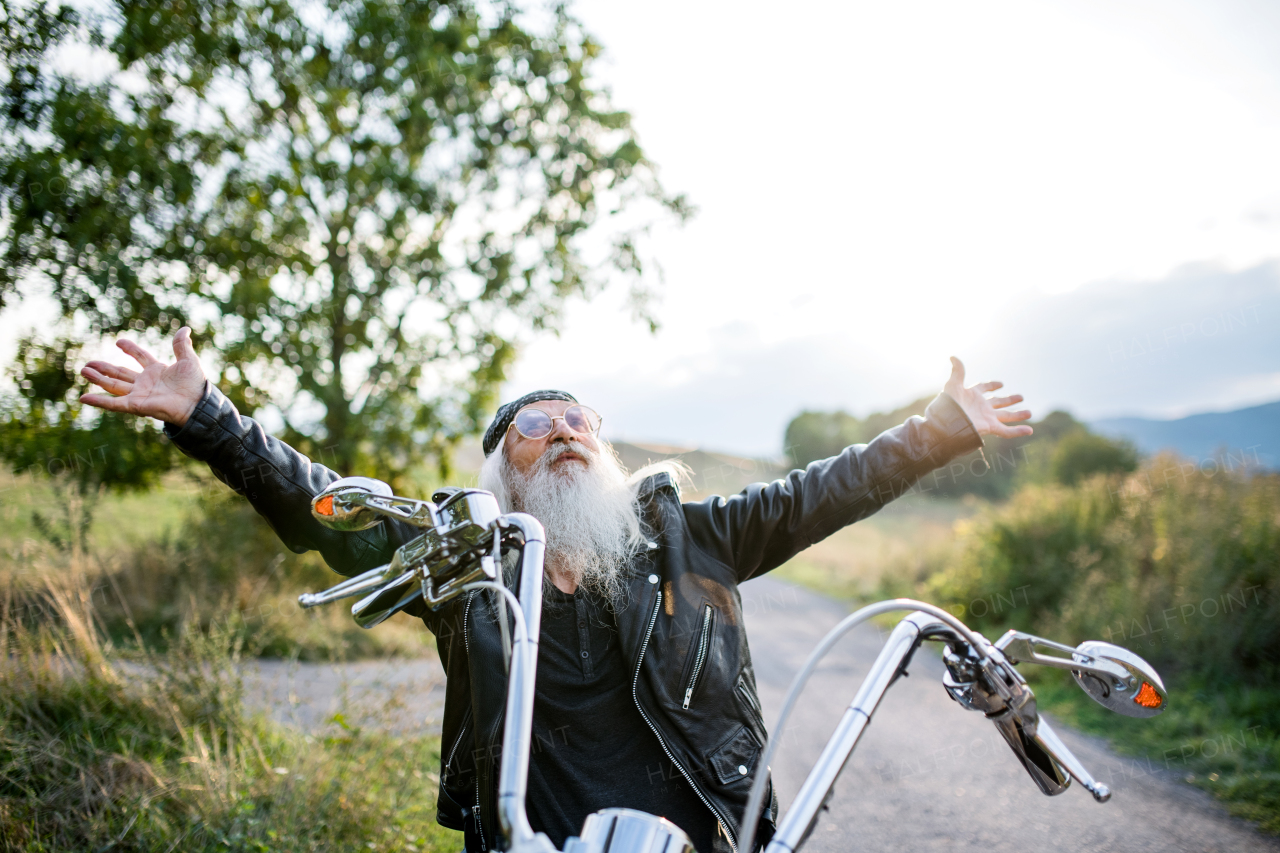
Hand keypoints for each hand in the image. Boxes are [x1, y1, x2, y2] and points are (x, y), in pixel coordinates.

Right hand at [79, 327, 206, 426]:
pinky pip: (113, 404)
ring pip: (113, 385)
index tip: (119, 342)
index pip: (140, 357)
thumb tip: (185, 329)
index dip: (130, 349)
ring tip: (83, 371)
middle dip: (104, 368)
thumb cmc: (195, 385)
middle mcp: (146, 382)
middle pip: (120, 373)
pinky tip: (83, 398)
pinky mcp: (135, 405)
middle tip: (88, 363)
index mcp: (158, 370)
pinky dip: (98, 401)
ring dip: (97, 379)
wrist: (197, 403)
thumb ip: (181, 345)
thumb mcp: (188, 360)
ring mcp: (139, 394)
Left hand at [943, 356, 1032, 437]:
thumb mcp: (953, 384)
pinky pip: (1006, 431)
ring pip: (1005, 416)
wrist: (947, 422)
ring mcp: (986, 417)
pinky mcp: (990, 427)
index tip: (1001, 384)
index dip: (991, 385)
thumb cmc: (949, 403)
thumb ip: (958, 371)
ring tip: (1030, 412)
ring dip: (1018, 415)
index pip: (984, 388)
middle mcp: (981, 407)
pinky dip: (1018, 431)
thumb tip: (952, 356)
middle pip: (998, 403)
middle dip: (1009, 400)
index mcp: (972, 395)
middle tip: (1021, 397)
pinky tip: (1029, 430)